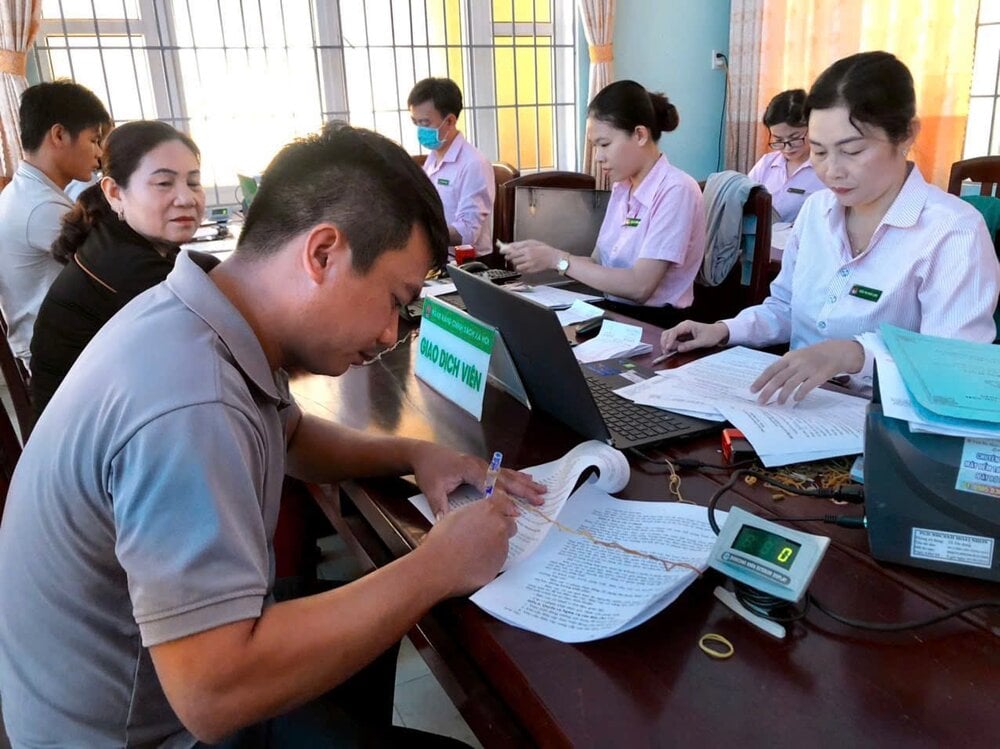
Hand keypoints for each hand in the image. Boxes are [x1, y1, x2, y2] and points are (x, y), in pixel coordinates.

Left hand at [410, 442, 545, 516]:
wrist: (424, 453)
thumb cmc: (429, 470)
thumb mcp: (431, 489)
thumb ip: (440, 506)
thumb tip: (446, 524)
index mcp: (469, 470)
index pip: (490, 487)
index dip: (503, 500)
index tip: (516, 512)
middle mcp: (480, 465)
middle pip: (505, 478)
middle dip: (523, 490)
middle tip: (540, 499)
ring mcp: (483, 464)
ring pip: (508, 474)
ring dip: (525, 482)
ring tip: (543, 489)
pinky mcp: (482, 466)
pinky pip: (503, 471)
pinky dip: (517, 476)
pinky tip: (528, 479)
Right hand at [421, 495, 519, 594]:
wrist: (440, 566)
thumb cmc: (442, 541)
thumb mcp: (455, 516)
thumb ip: (474, 514)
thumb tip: (477, 517)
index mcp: (488, 509)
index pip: (504, 503)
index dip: (502, 509)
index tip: (501, 512)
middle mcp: (499, 525)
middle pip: (509, 524)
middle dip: (500, 528)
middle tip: (484, 534)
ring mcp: (502, 545)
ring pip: (504, 542)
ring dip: (494, 544)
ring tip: (474, 550)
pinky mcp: (500, 563)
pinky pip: (498, 558)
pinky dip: (491, 559)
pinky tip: (475, 561)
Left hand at [499, 239, 561, 273]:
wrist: (552, 258)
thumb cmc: (542, 248)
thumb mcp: (531, 242)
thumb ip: (519, 244)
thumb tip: (508, 245)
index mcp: (527, 249)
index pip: (511, 251)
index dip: (505, 252)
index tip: (502, 251)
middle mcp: (527, 257)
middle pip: (512, 259)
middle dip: (510, 257)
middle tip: (512, 256)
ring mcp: (529, 265)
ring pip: (516, 265)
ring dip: (516, 263)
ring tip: (520, 260)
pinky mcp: (531, 271)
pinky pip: (521, 270)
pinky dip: (520, 268)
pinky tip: (524, 264)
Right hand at [660, 321, 728, 353]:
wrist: (718, 332)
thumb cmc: (712, 335)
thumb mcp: (702, 341)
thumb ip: (690, 345)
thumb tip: (678, 349)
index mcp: (687, 325)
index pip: (673, 332)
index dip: (669, 341)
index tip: (667, 349)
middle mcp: (682, 327)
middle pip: (667, 333)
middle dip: (664, 342)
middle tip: (665, 352)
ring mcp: (681, 331)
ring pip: (668, 336)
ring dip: (666, 344)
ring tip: (668, 352)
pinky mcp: (682, 335)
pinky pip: (673, 339)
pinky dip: (670, 345)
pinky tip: (671, 350)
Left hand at [751, 340, 864, 404]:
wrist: (836, 351)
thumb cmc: (812, 357)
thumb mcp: (796, 359)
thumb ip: (784, 369)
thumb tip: (770, 385)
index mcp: (788, 358)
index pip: (771, 370)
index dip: (761, 380)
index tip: (753, 390)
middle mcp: (796, 362)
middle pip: (778, 378)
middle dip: (767, 391)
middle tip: (761, 401)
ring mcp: (808, 368)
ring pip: (791, 383)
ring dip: (783, 395)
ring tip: (779, 403)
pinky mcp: (819, 375)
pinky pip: (807, 386)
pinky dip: (800, 394)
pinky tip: (796, 399)